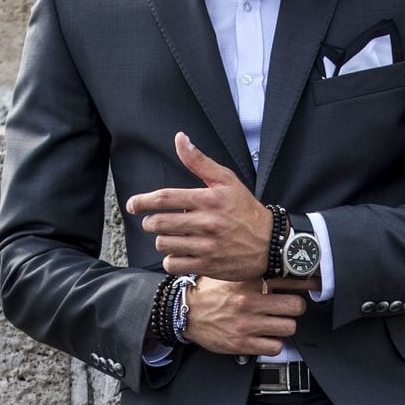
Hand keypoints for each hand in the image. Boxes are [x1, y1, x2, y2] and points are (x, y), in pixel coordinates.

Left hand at [127, 132, 273, 280]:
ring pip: (164, 244)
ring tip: (170, 237)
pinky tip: (179, 253)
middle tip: (153, 222)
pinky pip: (174, 264)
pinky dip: (171, 259)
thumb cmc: (246, 210)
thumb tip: (180, 138)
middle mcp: (207, 223)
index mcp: (208, 200)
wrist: (271, 243)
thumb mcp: (227, 180)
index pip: (165, 198)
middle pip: (159, 223)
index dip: (142, 201)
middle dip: (149, 222)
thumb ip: (199, 161)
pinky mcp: (208, 266)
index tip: (132, 204)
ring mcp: (207, 247)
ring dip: (162, 240)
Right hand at [177, 273, 312, 356]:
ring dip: (285, 326)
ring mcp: (246, 324)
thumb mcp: (233, 274)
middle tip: (289, 307)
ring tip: (276, 323)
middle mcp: (249, 301)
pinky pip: (275, 347)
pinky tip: (266, 337)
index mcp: (248, 281)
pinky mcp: (241, 343)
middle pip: (296, 306)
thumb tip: (287, 267)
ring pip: (289, 327)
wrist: (186, 313)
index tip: (314, 284)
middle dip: (295, 307)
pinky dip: (274, 344)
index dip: (306, 282)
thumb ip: (257, 271)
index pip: (289, 279)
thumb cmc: (211, 292)